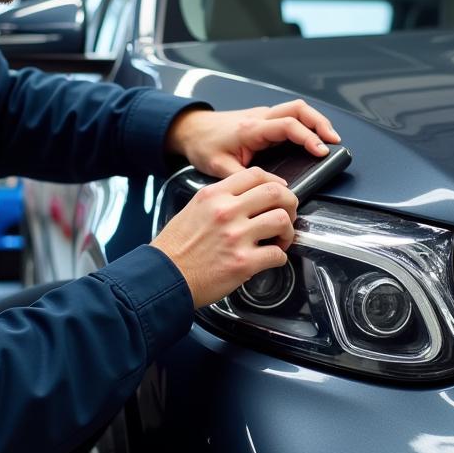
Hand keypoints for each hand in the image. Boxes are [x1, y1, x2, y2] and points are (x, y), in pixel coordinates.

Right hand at [151, 166, 298, 306]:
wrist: (163, 277)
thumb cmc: (175, 248)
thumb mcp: (193, 209)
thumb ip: (219, 200)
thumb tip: (247, 200)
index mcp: (214, 195)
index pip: (255, 174)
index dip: (275, 183)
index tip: (279, 193)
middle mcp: (226, 211)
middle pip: (276, 193)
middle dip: (290, 204)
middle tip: (287, 216)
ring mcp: (236, 236)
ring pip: (282, 220)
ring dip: (287, 232)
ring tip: (279, 240)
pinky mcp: (243, 263)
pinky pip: (277, 254)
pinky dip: (279, 257)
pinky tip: (270, 259)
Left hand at [166, 99, 340, 177]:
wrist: (191, 130)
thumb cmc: (203, 145)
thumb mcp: (220, 168)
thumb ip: (247, 179)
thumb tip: (277, 188)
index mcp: (250, 128)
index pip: (286, 125)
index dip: (307, 137)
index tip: (321, 151)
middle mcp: (259, 117)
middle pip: (298, 109)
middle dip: (319, 123)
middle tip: (334, 141)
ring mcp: (262, 116)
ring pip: (296, 109)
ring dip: (315, 121)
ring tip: (329, 139)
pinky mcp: (263, 120)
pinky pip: (290, 116)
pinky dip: (306, 124)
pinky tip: (313, 137)